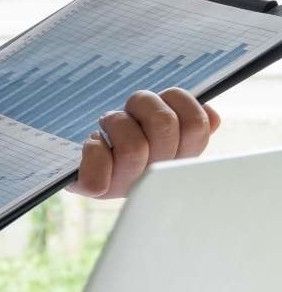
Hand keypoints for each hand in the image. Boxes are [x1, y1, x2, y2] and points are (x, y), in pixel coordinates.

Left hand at [69, 87, 220, 198]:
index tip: (164, 102)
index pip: (197, 125)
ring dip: (117, 122)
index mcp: (179, 158)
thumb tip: (210, 116)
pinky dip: (93, 147)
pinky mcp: (97, 188)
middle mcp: (158, 176)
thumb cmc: (122, 139)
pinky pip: (99, 166)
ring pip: (133, 146)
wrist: (80, 163)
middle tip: (131, 109)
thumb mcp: (155, 126)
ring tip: (109, 123)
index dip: (181, 103)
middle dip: (144, 104)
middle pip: (164, 125)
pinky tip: (94, 144)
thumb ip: (184, 121)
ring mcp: (127, 185)